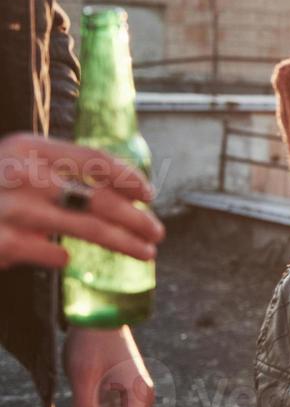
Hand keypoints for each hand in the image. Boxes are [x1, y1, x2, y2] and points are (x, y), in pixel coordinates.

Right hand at [0, 133, 162, 270]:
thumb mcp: (18, 165)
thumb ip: (60, 171)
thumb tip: (123, 191)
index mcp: (28, 148)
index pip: (93, 159)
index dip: (128, 177)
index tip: (149, 195)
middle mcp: (22, 174)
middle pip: (98, 197)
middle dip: (136, 217)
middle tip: (157, 232)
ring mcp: (12, 209)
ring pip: (87, 227)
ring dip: (124, 241)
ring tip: (146, 252)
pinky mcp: (3, 242)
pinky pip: (52, 254)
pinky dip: (62, 257)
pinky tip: (67, 258)